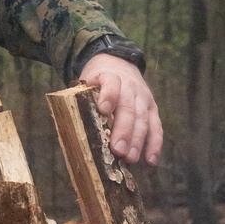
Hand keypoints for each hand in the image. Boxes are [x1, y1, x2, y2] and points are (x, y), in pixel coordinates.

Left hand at [77, 52, 162, 166]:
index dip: (109, 95)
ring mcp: (143, 98)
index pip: (111, 83)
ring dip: (138, 141)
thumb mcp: (87, 82)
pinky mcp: (152, 108)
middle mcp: (130, 86)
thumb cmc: (97, 81)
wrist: (118, 63)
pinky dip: (154, 144)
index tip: (103, 109)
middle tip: (118, 150)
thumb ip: (81, 99)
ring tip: (130, 158)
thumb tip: (69, 128)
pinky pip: (156, 127)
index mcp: (110, 76)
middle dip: (124, 130)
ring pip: (143, 119)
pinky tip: (150, 160)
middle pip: (128, 108)